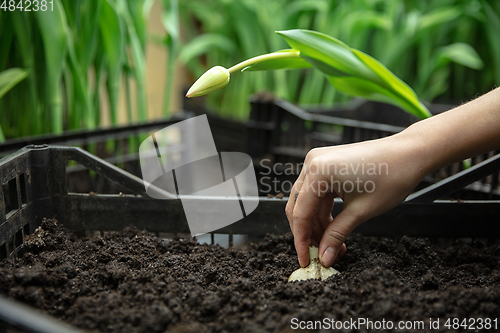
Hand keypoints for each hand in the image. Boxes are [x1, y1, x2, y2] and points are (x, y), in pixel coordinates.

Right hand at [285, 133, 427, 267]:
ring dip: (318, 225)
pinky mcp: (327, 165)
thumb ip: (337, 235)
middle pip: (299, 207)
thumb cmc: (391, 176)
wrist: (410, 154)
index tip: (307, 260)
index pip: (300, 213)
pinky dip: (324, 212)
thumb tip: (324, 258)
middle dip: (309, 233)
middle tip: (320, 255)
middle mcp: (312, 163)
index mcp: (318, 171)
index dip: (301, 240)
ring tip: (335, 245)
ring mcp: (319, 162)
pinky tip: (335, 229)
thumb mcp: (361, 211)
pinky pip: (318, 193)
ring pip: (308, 202)